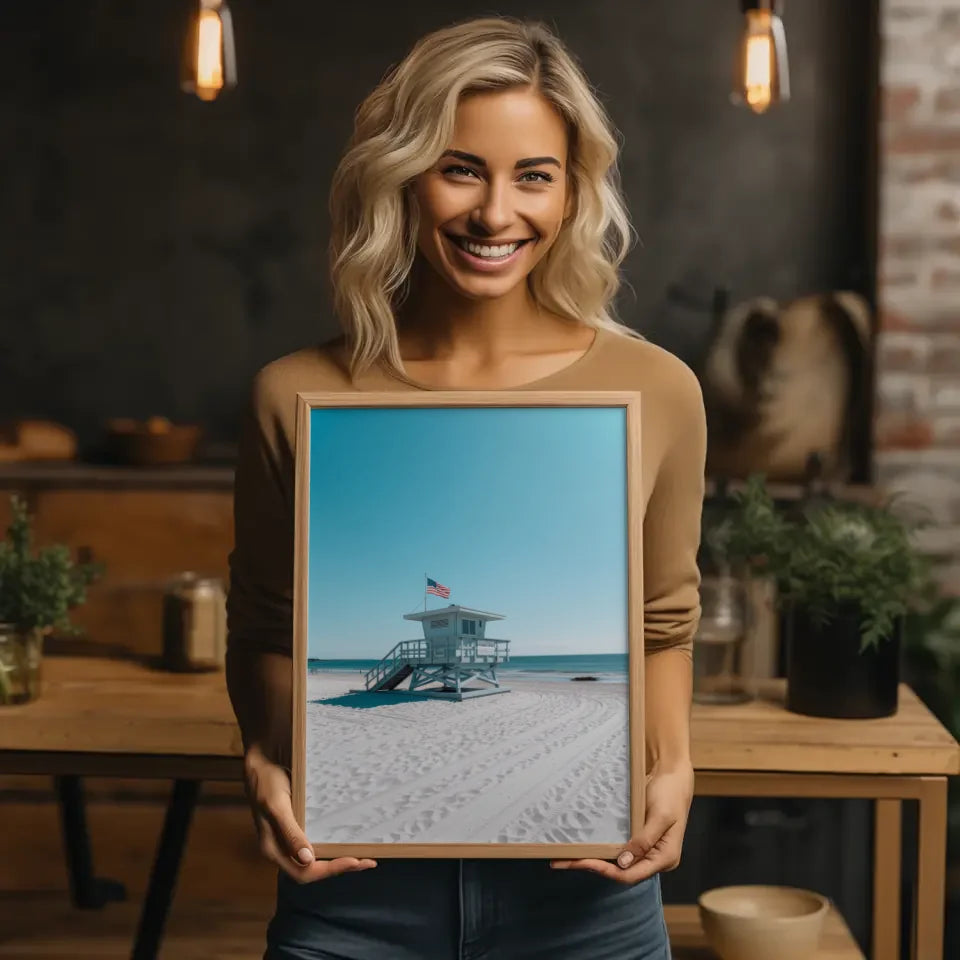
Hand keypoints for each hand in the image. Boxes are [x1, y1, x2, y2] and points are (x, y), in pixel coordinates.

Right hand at [243, 744, 376, 883]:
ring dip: (337, 860)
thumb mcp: (277, 805)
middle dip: (339, 868)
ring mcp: (287, 839)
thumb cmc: (266, 781)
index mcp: (273, 849)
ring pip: (314, 860)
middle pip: (312, 870)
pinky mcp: (294, 827)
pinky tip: (344, 841)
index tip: (354, 861)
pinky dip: (331, 846)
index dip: (330, 869)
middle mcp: (281, 849)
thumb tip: (307, 859)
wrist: (260, 762)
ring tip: (362, 857)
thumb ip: (290, 833)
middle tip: (368, 862)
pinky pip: (314, 843)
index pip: (304, 873)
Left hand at [549, 760, 693, 883]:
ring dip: (595, 860)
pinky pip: (619, 849)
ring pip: (618, 863)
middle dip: (594, 867)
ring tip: (567, 857)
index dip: (606, 871)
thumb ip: (644, 840)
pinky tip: (585, 846)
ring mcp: (646, 850)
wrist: (673, 775)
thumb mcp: (660, 816)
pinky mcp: (639, 839)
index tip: (584, 863)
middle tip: (564, 862)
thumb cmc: (670, 793)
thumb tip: (623, 863)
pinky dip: (603, 849)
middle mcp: (655, 859)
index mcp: (665, 858)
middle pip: (621, 872)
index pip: (631, 875)